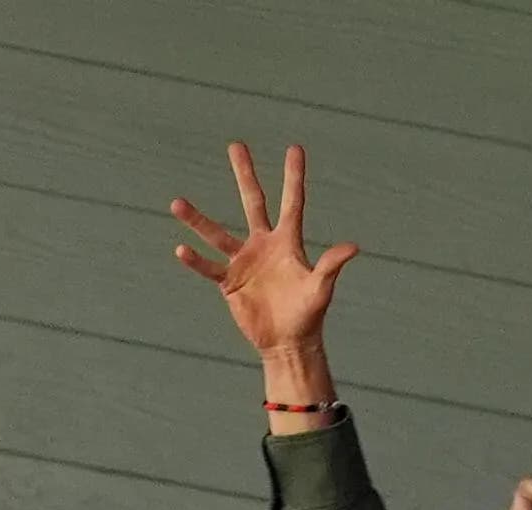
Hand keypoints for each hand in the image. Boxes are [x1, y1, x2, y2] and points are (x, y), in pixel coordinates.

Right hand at [170, 143, 360, 357]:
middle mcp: (263, 245)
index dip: (293, 177)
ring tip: (177, 203)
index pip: (292, 203)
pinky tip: (181, 249)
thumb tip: (353, 247)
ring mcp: (244, 261)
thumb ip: (331, 265)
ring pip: (217, 234)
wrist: (288, 342)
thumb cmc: (308, 315)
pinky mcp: (229, 282)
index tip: (295, 148)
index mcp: (288, 243)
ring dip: (198, 220)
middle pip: (252, 203)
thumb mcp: (320, 289)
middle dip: (245, 175)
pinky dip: (196, 260)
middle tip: (236, 145)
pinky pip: (209, 267)